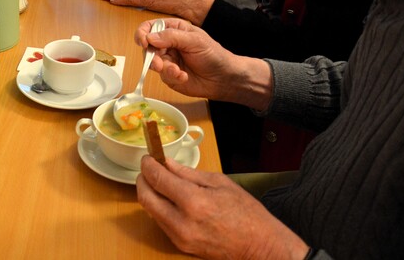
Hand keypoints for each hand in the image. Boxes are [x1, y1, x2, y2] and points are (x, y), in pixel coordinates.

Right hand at [133, 18, 272, 109]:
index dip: (142, 33)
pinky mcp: (169, 75)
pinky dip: (172, 77)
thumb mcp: (194, 40)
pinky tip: (184, 77)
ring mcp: (166, 60)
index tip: (143, 43)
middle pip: (147, 47)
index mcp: (172, 29)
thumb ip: (172, 37)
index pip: (149, 27)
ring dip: (164, 68)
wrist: (224, 78)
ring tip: (177, 72)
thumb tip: (149, 37)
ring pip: (152, 63)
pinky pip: (162, 75)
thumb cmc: (213, 54)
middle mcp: (166, 43)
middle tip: (159, 65)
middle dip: (152, 57)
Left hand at [136, 157, 308, 259]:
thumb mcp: (219, 183)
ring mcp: (180, 237)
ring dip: (150, 194)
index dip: (148, 165)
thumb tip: (167, 163)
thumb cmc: (246, 213)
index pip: (157, 179)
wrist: (260, 247)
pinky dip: (159, 208)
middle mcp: (182, 222)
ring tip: (160, 182)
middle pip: (145, 197)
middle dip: (142, 179)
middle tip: (149, 169)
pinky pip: (161, 223)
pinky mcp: (181, 247)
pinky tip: (169, 200)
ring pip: (150, 211)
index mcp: (194, 202)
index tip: (148, 157)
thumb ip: (188, 173)